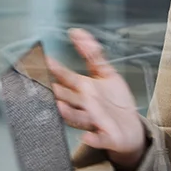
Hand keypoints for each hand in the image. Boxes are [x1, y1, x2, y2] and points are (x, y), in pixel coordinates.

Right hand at [50, 29, 147, 169]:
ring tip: (60, 106)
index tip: (41, 60)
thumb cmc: (114, 101)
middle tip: (44, 85)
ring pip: (78, 117)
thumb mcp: (106, 73)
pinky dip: (92, 138)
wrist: (130, 128)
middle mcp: (85, 105)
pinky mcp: (106, 135)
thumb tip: (76, 32)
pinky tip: (87, 137)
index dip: (53, 68)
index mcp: (83, 89)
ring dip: (69, 113)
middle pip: (67, 97)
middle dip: (56, 92)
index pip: (65, 76)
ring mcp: (94, 121)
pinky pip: (98, 138)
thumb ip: (92, 53)